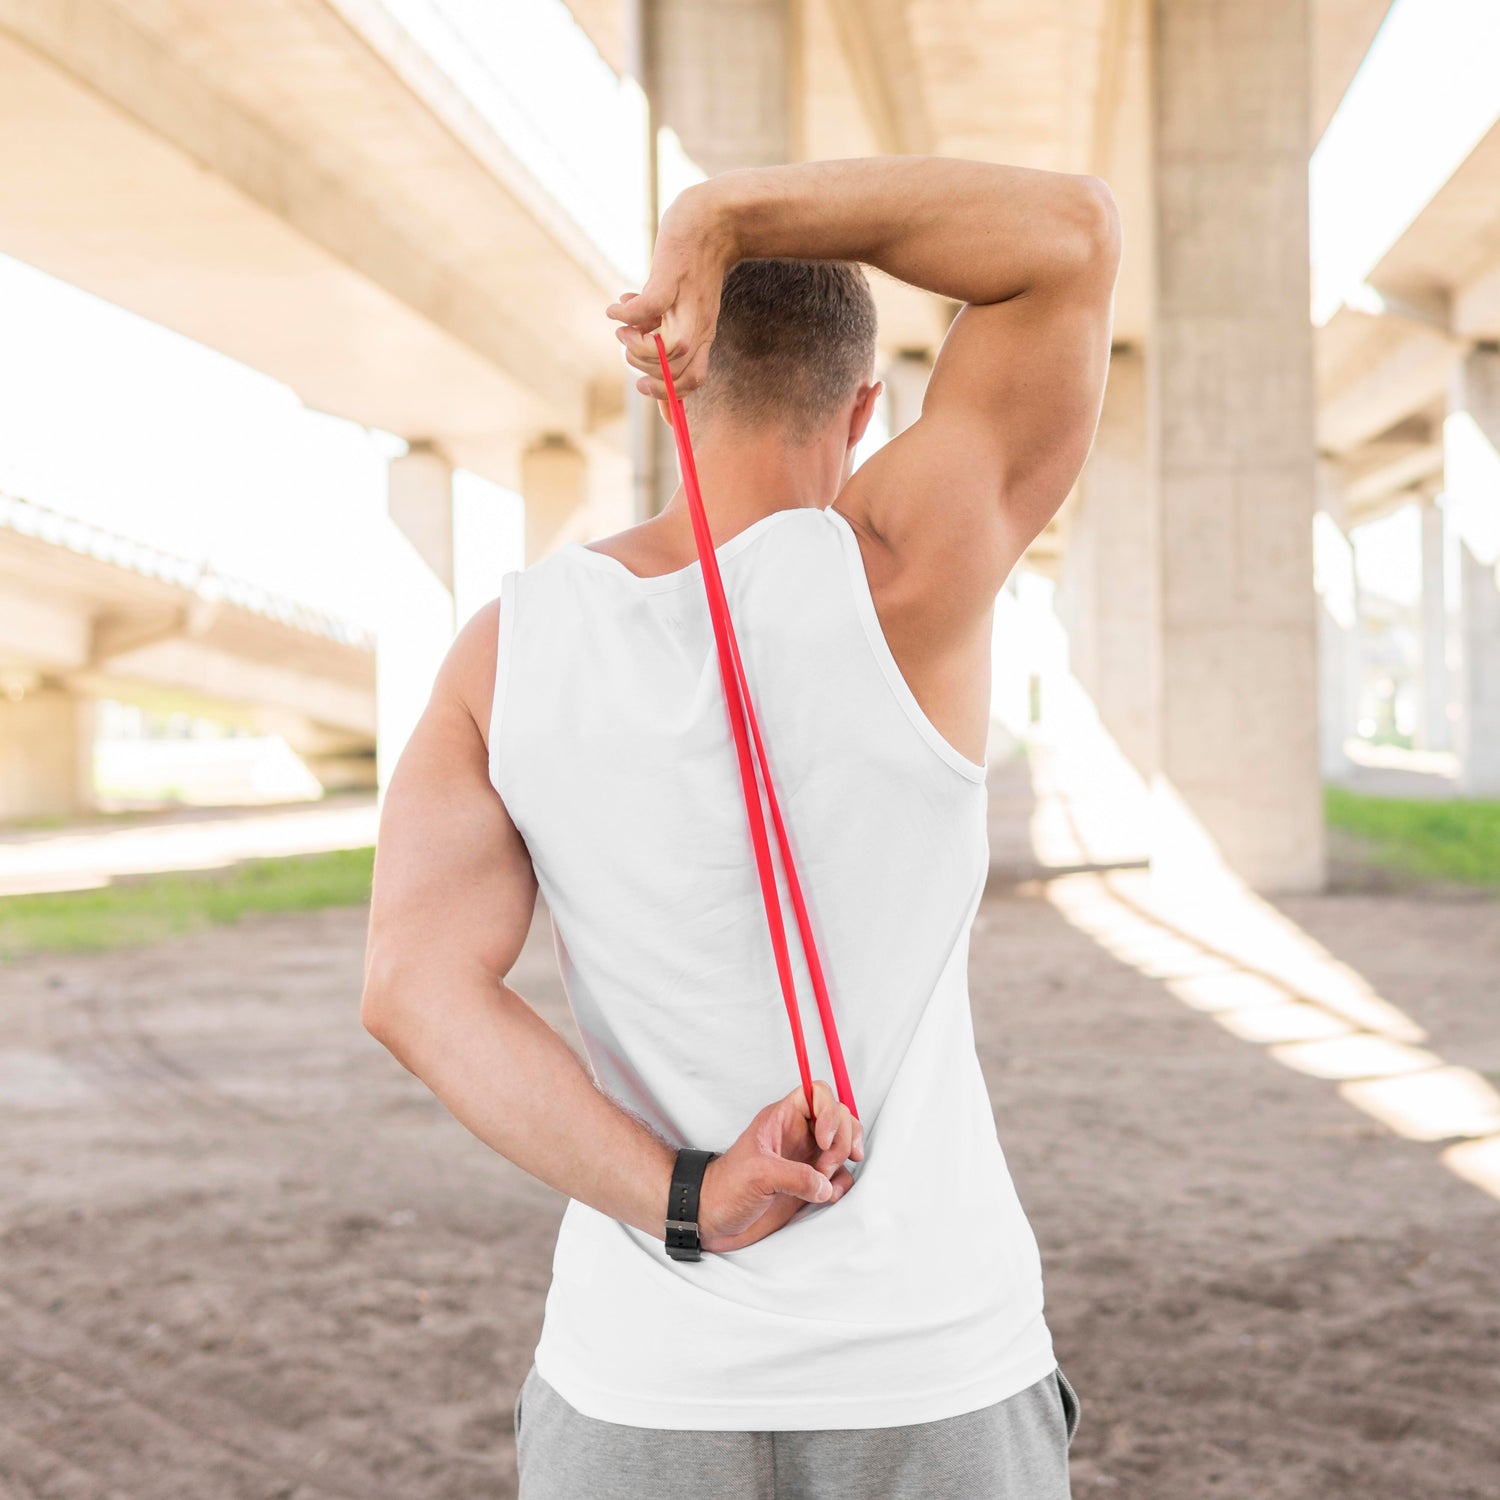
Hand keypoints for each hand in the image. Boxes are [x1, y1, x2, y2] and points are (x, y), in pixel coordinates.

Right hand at [607, 184, 735, 399]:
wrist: (712, 220)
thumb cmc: (692, 267)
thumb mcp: (684, 310)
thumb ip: (667, 342)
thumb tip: (651, 385)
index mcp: (701, 335)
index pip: (690, 382)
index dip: (666, 392)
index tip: (641, 385)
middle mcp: (698, 325)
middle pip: (675, 371)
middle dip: (643, 367)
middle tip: (626, 343)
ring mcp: (686, 303)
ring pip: (668, 349)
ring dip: (635, 345)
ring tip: (622, 328)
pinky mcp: (672, 278)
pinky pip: (649, 308)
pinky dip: (627, 315)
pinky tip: (615, 308)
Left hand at [697, 1080, 863, 1253]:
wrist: (713, 1220)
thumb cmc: (726, 1188)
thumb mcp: (758, 1174)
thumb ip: (796, 1176)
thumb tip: (825, 1185)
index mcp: (782, 1119)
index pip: (817, 1093)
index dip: (829, 1110)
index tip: (824, 1138)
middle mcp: (798, 1134)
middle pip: (839, 1118)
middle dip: (840, 1141)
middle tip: (824, 1166)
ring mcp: (806, 1158)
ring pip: (843, 1146)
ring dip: (842, 1163)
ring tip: (824, 1182)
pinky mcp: (810, 1183)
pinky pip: (840, 1177)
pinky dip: (840, 1185)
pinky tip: (825, 1196)